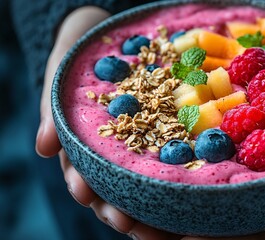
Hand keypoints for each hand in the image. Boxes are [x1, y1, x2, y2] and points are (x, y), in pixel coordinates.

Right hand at [37, 6, 180, 239]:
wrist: (109, 38)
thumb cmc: (80, 58)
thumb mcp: (61, 77)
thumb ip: (53, 111)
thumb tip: (44, 149)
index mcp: (84, 146)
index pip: (82, 174)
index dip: (84, 187)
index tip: (87, 195)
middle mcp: (111, 153)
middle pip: (113, 189)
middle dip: (119, 209)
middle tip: (129, 224)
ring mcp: (139, 147)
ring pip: (142, 185)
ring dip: (150, 209)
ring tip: (163, 229)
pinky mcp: (166, 138)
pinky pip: (170, 162)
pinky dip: (177, 183)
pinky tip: (190, 197)